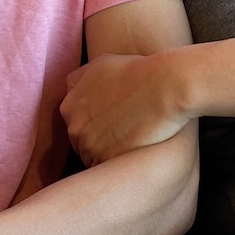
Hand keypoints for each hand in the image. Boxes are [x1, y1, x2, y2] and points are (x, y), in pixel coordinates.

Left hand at [60, 52, 186, 164]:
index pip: (76, 124)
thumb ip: (79, 79)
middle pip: (82, 143)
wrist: (165, 86)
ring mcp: (88, 146)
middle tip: (125, 131)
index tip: (113, 120)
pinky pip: (106, 170)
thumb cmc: (137, 72)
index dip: (96, 124)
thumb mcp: (100, 64)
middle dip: (100, 140)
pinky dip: (118, 165)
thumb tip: (70, 88)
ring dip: (108, 154)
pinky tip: (134, 152)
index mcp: (69, 107)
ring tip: (131, 142)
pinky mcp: (106, 159)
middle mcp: (74, 127)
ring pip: (93, 159)